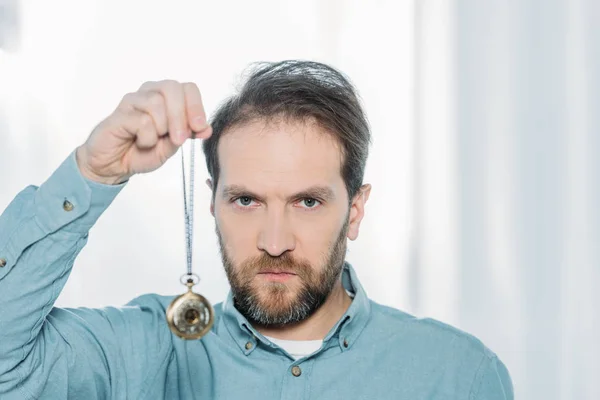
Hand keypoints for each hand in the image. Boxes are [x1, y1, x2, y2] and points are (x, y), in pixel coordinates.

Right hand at [76, 80, 211, 184]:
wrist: (114, 165)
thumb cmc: (142, 151)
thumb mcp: (172, 146)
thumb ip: (188, 134)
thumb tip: (207, 128)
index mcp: (166, 98)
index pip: (188, 88)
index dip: (196, 107)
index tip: (199, 128)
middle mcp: (149, 93)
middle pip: (172, 88)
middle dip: (180, 116)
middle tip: (179, 139)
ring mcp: (133, 101)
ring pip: (156, 102)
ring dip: (161, 128)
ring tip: (154, 140)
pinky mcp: (119, 114)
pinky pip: (142, 120)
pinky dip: (147, 137)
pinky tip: (141, 142)